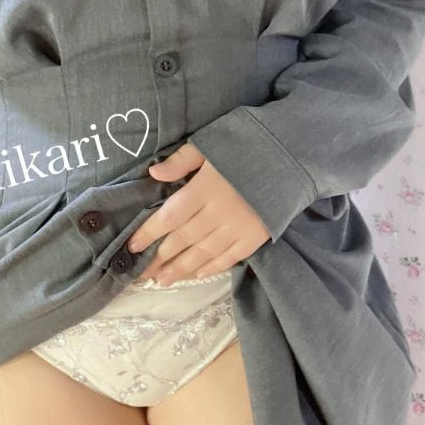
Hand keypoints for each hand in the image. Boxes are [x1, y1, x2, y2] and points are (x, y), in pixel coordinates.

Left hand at [127, 142, 270, 284]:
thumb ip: (182, 160)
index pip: (170, 216)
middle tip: (141, 272)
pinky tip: (197, 274)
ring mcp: (239, 228)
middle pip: (184, 239)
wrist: (293, 155)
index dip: (150, 233)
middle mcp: (219, 213)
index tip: (132, 246)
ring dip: (181, 268)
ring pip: (204, 253)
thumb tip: (153, 173)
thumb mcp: (211, 143)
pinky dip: (212, 267)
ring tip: (162, 280)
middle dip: (160, 257)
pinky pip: (229, 257)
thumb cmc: (248, 143)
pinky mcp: (256, 236)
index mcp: (205, 188)